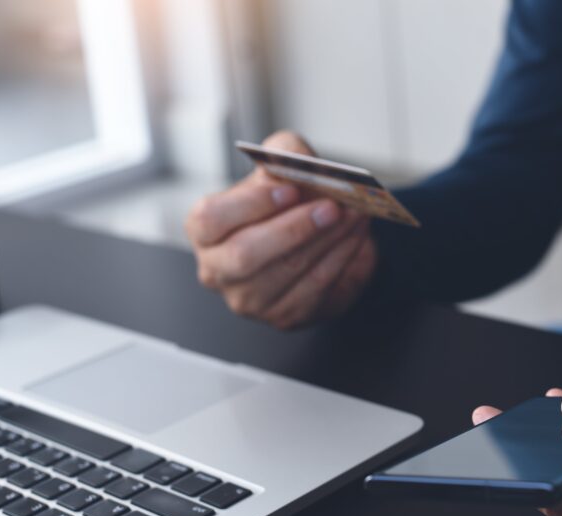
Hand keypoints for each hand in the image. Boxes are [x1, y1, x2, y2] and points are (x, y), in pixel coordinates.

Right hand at [186, 130, 376, 329]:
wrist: (308, 235)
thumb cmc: (283, 200)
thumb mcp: (279, 164)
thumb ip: (285, 152)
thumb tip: (301, 159)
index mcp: (205, 232)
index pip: (210, 220)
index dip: (249, 205)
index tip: (289, 190)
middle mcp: (218, 271)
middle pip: (246, 254)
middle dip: (294, 228)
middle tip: (332, 207)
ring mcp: (249, 300)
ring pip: (288, 272)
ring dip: (328, 241)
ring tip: (354, 215)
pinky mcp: (284, 316)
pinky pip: (316, 290)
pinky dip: (341, 259)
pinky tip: (356, 237)